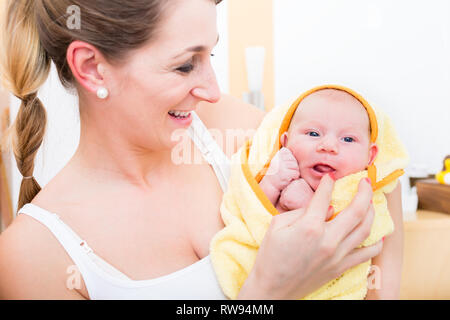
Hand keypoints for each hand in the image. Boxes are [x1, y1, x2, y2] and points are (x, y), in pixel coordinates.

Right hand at [238, 175, 381, 299]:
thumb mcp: (277, 227)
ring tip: (371, 202)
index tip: (330, 177)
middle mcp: (328, 240)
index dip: (329, 183)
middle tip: (365, 182)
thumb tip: (326, 207)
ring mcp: (337, 255)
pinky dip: (376, 242)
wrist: (273, 289)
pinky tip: (378, 234)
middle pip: (357, 211)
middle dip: (364, 192)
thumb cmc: (270, 256)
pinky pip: (367, 253)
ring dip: (372, 212)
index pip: (325, 197)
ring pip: (366, 229)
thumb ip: (301, 212)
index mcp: (309, 227)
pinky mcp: (341, 268)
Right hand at [264, 147, 299, 190]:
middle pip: (295, 162)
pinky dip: (293, 178)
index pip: (292, 155)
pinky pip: (296, 174)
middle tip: (284, 171)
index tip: (282, 165)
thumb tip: (285, 135)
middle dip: (292, 168)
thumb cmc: (275, 171)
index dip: (290, 162)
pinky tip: (287, 178)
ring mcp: (283, 165)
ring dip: (293, 173)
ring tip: (285, 175)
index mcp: (280, 153)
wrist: (270, 184)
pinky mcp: (286, 173)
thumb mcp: (278, 158)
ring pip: (296, 168)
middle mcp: (281, 158)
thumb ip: (283, 149)